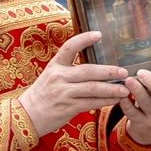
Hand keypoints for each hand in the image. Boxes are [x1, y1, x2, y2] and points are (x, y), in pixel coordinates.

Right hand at [20, 33, 135, 135]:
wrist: (26, 115)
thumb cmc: (42, 95)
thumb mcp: (50, 77)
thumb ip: (69, 71)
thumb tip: (96, 70)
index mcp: (54, 66)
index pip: (69, 48)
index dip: (84, 39)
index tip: (99, 34)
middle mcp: (59, 77)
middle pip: (88, 71)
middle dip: (108, 71)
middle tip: (123, 72)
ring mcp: (63, 92)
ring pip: (92, 88)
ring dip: (111, 89)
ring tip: (125, 89)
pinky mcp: (67, 107)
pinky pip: (90, 103)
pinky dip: (105, 101)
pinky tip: (115, 100)